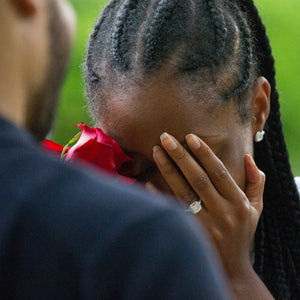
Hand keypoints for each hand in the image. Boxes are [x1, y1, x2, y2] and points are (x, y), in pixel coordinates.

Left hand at [152, 132, 264, 279]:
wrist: (232, 268)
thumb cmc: (242, 232)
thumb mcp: (256, 208)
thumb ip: (256, 182)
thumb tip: (248, 157)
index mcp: (239, 203)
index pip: (219, 172)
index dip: (204, 153)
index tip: (190, 137)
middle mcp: (223, 213)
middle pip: (198, 178)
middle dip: (181, 156)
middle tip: (165, 137)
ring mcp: (206, 225)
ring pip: (183, 192)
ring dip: (168, 170)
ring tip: (156, 151)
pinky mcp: (191, 234)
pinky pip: (173, 211)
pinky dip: (159, 197)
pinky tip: (147, 182)